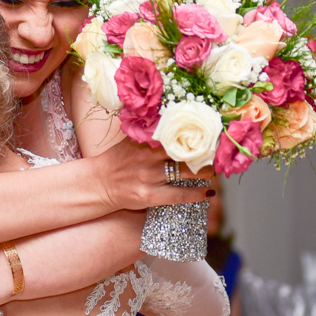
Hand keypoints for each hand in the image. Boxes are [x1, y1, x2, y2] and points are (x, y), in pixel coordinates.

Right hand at [93, 138, 214, 210]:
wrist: (98, 183)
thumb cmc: (117, 160)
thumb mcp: (130, 140)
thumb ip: (149, 131)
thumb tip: (172, 119)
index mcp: (144, 141)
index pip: (175, 133)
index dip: (195, 133)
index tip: (210, 132)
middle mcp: (147, 157)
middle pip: (183, 151)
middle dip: (203, 152)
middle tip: (216, 153)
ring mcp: (148, 177)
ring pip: (184, 173)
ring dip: (204, 172)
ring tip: (214, 171)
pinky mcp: (149, 196)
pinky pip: (178, 195)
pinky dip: (196, 194)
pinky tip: (208, 193)